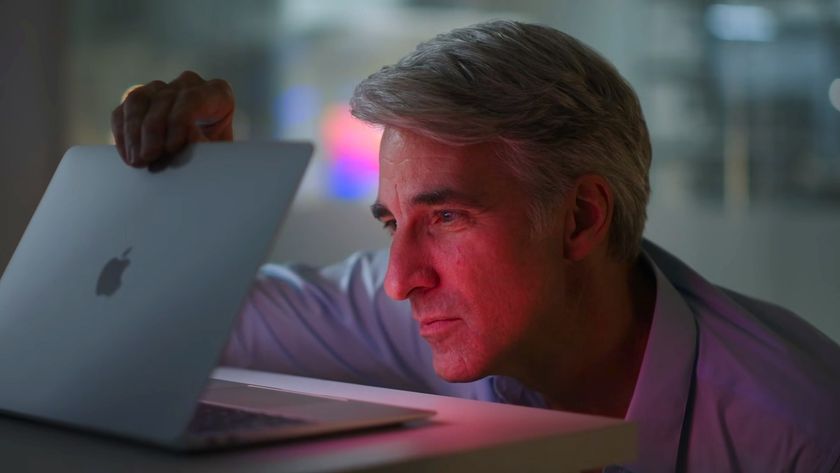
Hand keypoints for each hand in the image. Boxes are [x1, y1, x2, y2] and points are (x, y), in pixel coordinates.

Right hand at [110, 71, 234, 166]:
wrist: (207, 162)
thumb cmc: (218, 155)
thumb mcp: (217, 151)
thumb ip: (203, 142)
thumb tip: (186, 134)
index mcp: (217, 93)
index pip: (193, 98)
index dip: (179, 122)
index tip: (171, 148)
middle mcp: (189, 84)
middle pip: (163, 98)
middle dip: (152, 130)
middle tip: (147, 158)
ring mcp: (162, 88)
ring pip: (138, 99)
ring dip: (133, 132)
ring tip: (136, 160)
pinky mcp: (140, 100)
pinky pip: (122, 110)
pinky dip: (122, 133)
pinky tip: (128, 155)